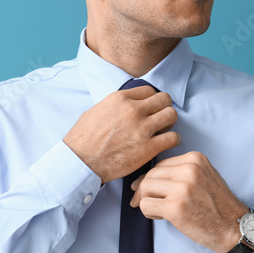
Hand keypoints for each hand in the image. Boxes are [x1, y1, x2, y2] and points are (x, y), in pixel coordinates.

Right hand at [63, 86, 180, 182]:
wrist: (80, 162)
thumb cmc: (83, 139)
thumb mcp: (96, 111)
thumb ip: (115, 106)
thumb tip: (126, 105)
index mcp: (120, 99)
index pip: (149, 91)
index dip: (152, 100)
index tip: (151, 109)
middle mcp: (133, 110)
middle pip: (164, 100)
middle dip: (164, 108)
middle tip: (160, 119)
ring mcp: (142, 129)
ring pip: (171, 115)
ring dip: (170, 123)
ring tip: (164, 131)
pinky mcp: (148, 148)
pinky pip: (173, 138)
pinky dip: (173, 140)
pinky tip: (166, 144)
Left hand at [130, 151, 248, 252]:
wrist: (235, 228)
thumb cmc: (218, 206)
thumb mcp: (204, 176)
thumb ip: (181, 172)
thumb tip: (147, 177)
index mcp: (195, 159)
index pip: (161, 165)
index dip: (151, 179)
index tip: (148, 190)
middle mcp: (188, 170)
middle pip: (150, 175)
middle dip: (143, 190)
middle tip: (144, 202)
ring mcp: (182, 188)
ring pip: (145, 188)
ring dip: (145, 201)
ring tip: (158, 211)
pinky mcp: (176, 207)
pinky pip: (146, 205)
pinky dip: (148, 213)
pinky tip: (160, 217)